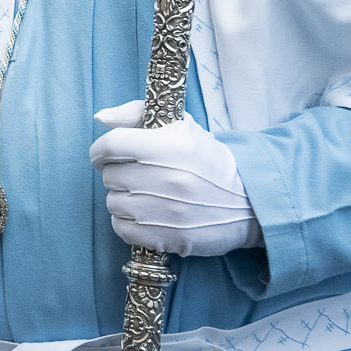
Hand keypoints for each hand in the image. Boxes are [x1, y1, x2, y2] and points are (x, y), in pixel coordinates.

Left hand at [91, 101, 256, 255]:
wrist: (248, 202)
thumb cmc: (207, 161)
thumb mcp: (181, 126)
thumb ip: (135, 114)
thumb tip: (101, 118)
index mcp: (168, 146)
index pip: (110, 145)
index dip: (101, 151)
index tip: (105, 155)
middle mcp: (166, 178)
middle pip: (110, 176)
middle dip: (120, 173)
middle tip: (140, 175)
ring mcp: (165, 210)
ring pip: (114, 202)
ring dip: (125, 199)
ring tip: (148, 195)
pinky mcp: (166, 237)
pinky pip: (121, 228)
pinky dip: (129, 222)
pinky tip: (148, 214)